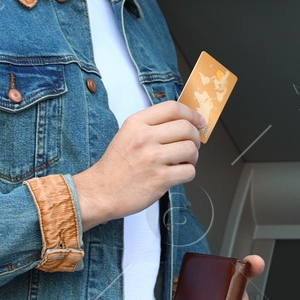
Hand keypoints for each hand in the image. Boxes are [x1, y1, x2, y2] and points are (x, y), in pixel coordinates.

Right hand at [72, 101, 204, 229]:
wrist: (100, 192)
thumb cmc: (116, 165)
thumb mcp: (127, 134)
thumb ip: (152, 126)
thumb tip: (184, 122)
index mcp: (136, 123)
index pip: (173, 108)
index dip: (191, 113)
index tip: (198, 121)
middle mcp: (145, 138)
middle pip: (186, 128)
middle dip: (195, 137)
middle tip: (191, 144)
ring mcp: (153, 158)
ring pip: (191, 149)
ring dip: (193, 156)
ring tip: (183, 161)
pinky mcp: (160, 179)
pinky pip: (189, 171)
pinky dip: (188, 172)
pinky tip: (177, 174)